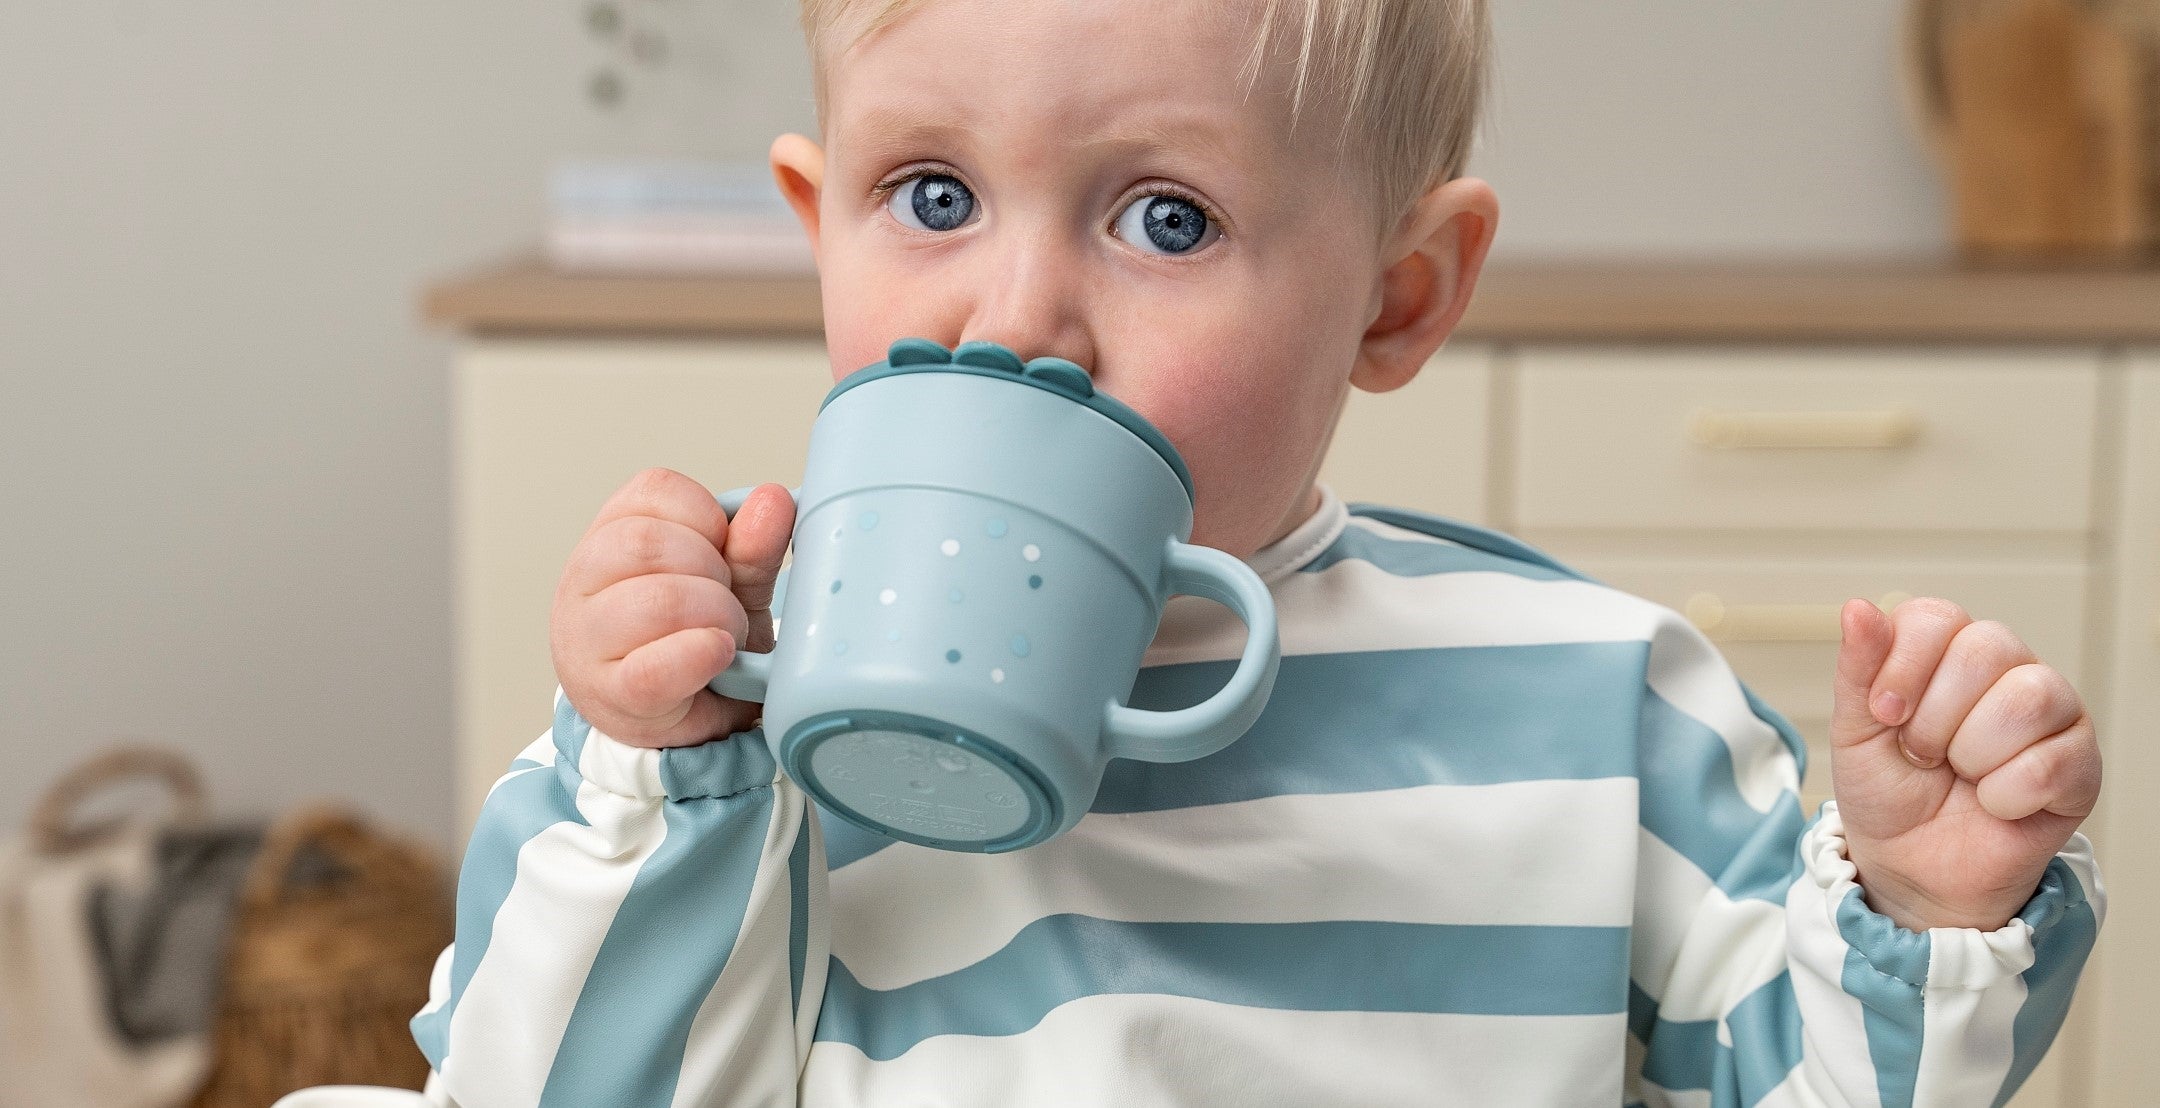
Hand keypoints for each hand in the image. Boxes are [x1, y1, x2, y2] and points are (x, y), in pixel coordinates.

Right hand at [551, 468, 794, 747]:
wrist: (674, 718)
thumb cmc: (692, 639)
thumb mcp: (730, 585)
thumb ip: (752, 547)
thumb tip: (773, 500)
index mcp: (611, 535)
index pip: (654, 490)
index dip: (707, 517)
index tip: (723, 549)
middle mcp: (584, 580)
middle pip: (649, 542)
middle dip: (713, 570)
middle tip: (728, 601)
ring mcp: (587, 638)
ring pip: (656, 600)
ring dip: (714, 615)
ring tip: (725, 635)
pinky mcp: (609, 694)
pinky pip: (654, 669)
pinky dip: (699, 657)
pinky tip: (718, 654)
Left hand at [1829, 598, 2101, 931]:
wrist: (1912, 868)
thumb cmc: (1887, 792)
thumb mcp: (1855, 730)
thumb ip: (1858, 669)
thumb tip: (1858, 608)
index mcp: (1949, 649)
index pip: (1937, 617)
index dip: (1903, 666)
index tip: (1885, 714)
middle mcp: (2008, 668)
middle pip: (1985, 649)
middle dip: (1934, 718)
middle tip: (1923, 755)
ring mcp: (2053, 714)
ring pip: (2027, 698)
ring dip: (1971, 754)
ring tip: (1960, 776)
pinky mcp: (2081, 765)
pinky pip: (2050, 763)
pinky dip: (2003, 796)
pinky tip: (1993, 803)